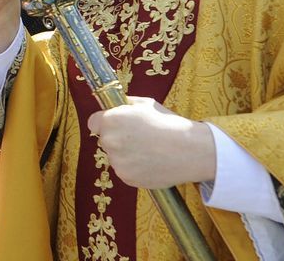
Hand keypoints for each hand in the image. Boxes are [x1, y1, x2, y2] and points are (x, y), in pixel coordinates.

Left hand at [86, 97, 215, 189]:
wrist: (189, 150)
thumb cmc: (168, 123)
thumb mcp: (146, 104)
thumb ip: (125, 105)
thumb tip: (116, 105)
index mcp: (111, 121)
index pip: (94, 123)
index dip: (105, 122)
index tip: (117, 124)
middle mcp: (109, 142)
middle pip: (105, 140)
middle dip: (117, 138)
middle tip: (139, 137)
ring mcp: (117, 163)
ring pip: (115, 157)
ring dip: (126, 155)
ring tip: (149, 150)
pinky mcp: (126, 178)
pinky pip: (125, 171)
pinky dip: (134, 168)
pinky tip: (151, 162)